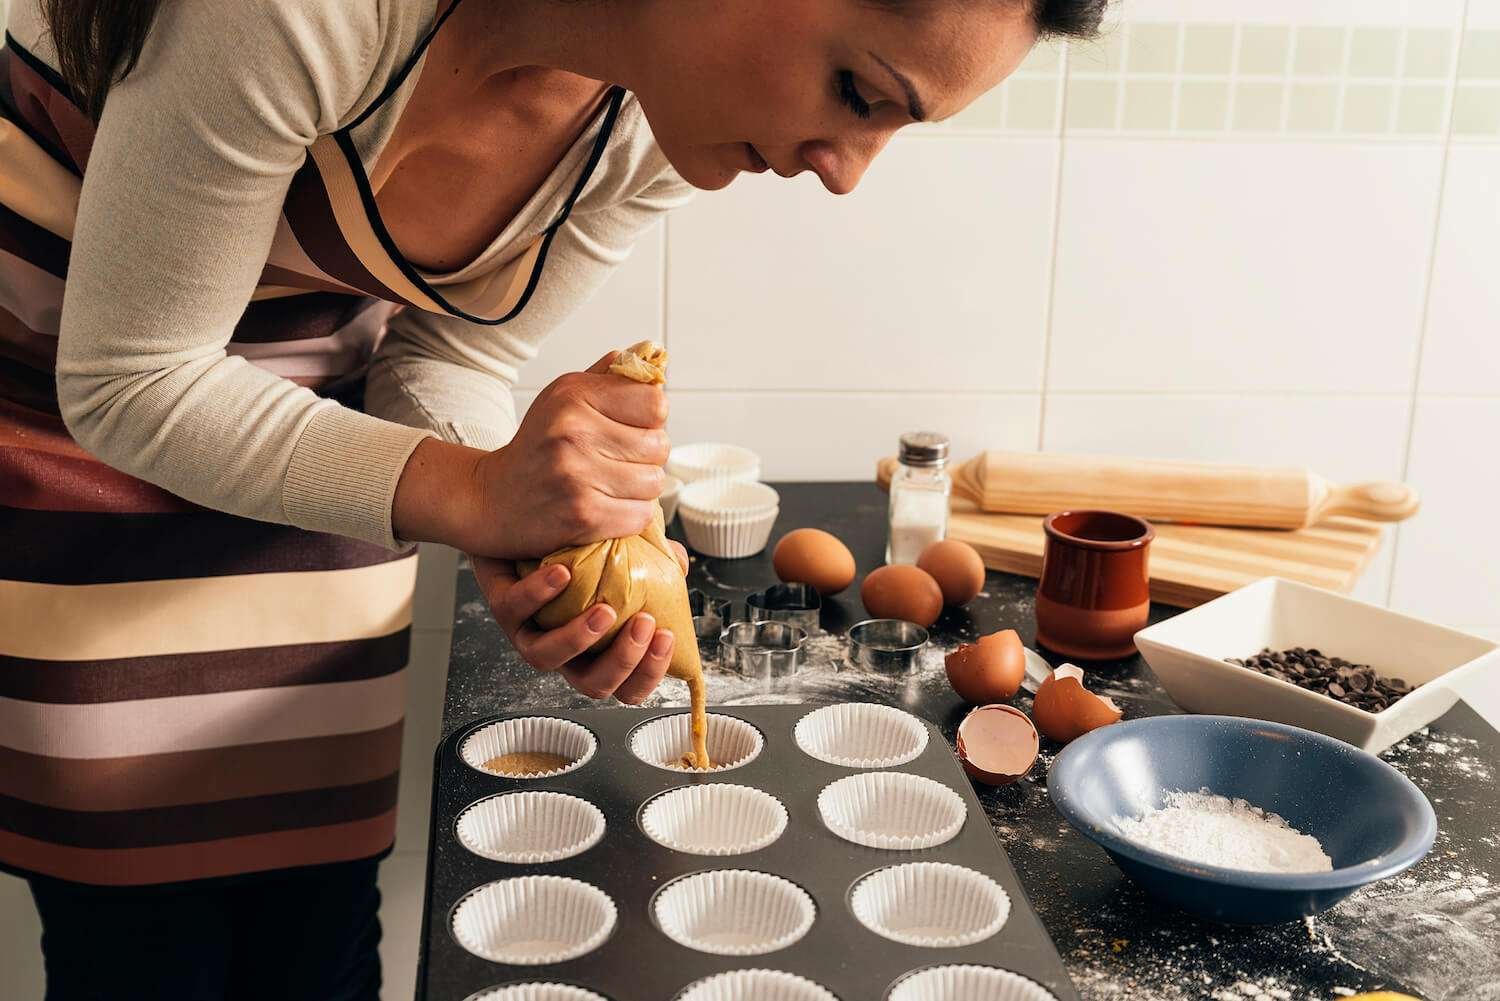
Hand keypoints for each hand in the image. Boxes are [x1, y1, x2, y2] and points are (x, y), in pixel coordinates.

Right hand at [469, 353, 669, 558]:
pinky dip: (629, 515)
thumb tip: (650, 356)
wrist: (492, 498)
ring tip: (610, 484)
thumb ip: (608, 378)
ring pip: (654, 483)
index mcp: (574, 396)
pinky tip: (605, 507)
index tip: (631, 428)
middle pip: (660, 445)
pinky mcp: (584, 515)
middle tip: (616, 461)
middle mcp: (574, 431)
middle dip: (646, 456)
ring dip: (639, 489)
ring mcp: (578, 475)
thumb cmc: (537, 446)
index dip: (650, 419)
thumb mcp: (563, 397)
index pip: (656, 403)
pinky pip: (640, 515)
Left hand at [471, 543, 689, 702]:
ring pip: (547, 659)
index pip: (628, 686)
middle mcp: (565, 651)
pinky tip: (563, 574)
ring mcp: (531, 632)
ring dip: (580, 638)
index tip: (667, 637)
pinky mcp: (503, 607)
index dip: (649, 673)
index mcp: (599, 650)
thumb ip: (656, 560)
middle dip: (623, 661)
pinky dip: (540, 594)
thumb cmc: (580, 550)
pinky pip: (516, 611)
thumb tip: (681, 562)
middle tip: (644, 623)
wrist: (523, 523)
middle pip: (594, 686)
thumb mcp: (626, 555)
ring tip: (604, 609)